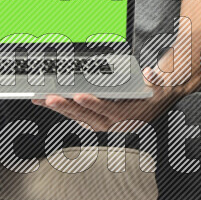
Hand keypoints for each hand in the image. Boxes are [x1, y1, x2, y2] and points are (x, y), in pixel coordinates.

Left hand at [31, 66, 173, 133]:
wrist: (156, 103)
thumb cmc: (153, 92)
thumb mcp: (159, 86)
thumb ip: (156, 80)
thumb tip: (150, 74)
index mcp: (127, 115)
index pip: (107, 109)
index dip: (93, 104)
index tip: (79, 96)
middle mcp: (113, 124)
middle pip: (86, 115)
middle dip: (66, 106)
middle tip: (49, 98)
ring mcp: (102, 125)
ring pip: (77, 117)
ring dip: (58, 108)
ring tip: (40, 99)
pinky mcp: (95, 123)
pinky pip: (76, 117)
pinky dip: (63, 110)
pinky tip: (50, 102)